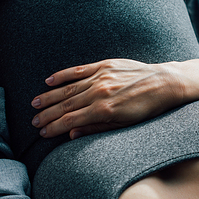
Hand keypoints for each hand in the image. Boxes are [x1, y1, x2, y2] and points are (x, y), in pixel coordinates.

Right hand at [31, 59, 184, 138]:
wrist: (165, 83)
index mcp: (104, 109)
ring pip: (69, 88)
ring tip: (35, 104)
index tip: (42, 132)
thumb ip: (97, 127)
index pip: (71, 120)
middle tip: (34, 121)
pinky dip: (63, 75)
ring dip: (50, 97)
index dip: (54, 127)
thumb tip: (72, 133)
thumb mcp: (125, 124)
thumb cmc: (148, 108)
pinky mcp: (105, 65)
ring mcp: (101, 77)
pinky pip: (79, 70)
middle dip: (48, 114)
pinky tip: (50, 80)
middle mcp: (99, 92)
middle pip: (66, 105)